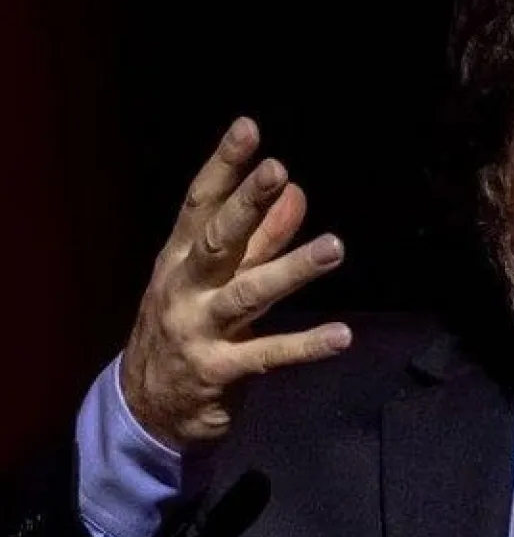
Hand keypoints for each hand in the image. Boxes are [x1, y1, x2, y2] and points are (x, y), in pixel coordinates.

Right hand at [120, 117, 351, 448]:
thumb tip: (295, 189)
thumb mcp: (216, 279)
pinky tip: (341, 336)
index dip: (223, 165)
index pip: (199, 203)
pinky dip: (305, 345)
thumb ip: (260, 237)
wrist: (147, 409)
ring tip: (335, 247)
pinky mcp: (218, 372)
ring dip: (292, 268)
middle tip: (278, 171)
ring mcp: (199, 330)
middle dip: (246, 204)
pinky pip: (268, 356)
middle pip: (217, 240)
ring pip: (248, 293)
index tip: (248, 128)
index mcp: (180, 258)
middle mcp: (184, 288)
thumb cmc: (189, 328)